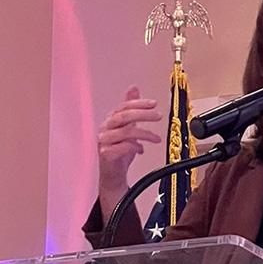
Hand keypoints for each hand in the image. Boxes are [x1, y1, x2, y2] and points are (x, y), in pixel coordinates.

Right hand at [97, 86, 162, 200]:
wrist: (112, 174)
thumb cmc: (119, 151)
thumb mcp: (127, 127)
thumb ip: (130, 110)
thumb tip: (133, 89)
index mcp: (110, 120)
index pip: (124, 107)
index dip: (139, 103)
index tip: (154, 104)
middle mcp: (105, 128)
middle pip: (123, 117)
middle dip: (142, 114)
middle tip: (158, 115)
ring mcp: (104, 141)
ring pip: (125, 132)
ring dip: (144, 134)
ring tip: (156, 138)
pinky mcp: (106, 155)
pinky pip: (122, 147)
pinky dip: (134, 147)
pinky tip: (141, 149)